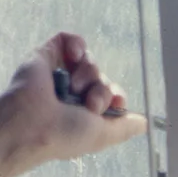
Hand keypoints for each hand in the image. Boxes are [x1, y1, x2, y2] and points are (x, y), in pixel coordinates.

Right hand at [0, 31, 147, 168]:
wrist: (33, 122)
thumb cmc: (66, 135)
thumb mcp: (103, 136)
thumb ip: (124, 128)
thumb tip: (144, 123)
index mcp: (86, 114)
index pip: (112, 97)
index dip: (117, 97)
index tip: (116, 103)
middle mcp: (75, 94)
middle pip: (104, 79)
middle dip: (102, 91)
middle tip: (89, 104)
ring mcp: (61, 74)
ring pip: (91, 62)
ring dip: (88, 75)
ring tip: (72, 89)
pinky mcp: (47, 55)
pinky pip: (70, 40)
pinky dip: (76, 44)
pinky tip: (74, 56)